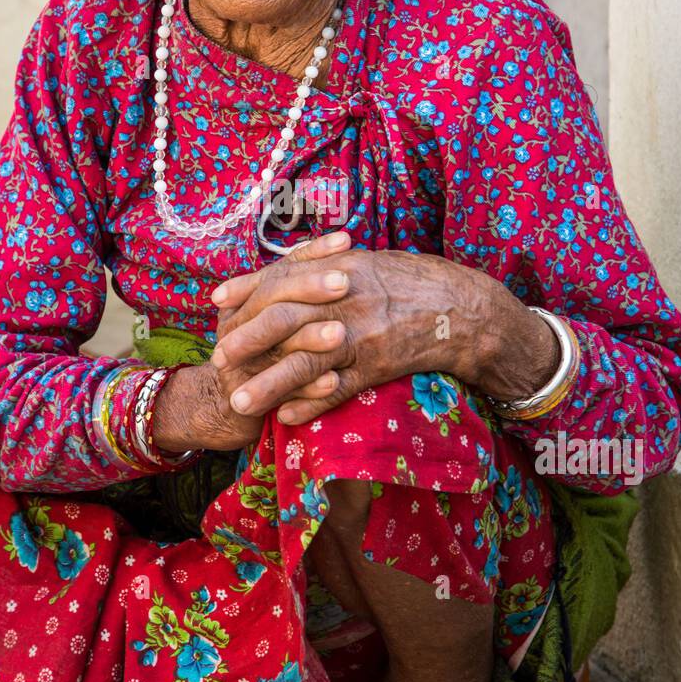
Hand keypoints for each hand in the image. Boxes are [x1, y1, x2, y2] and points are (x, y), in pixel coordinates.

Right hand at [152, 230, 353, 451]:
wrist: (228, 406)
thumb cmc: (269, 351)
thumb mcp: (280, 311)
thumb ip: (302, 281)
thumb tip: (344, 241)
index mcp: (248, 301)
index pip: (281, 270)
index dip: (312, 254)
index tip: (345, 242)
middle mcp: (240, 326)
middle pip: (274, 301)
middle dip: (309, 290)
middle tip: (344, 283)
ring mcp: (243, 362)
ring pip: (281, 346)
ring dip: (310, 339)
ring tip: (340, 333)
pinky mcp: (251, 398)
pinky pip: (286, 391)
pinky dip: (310, 388)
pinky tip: (333, 382)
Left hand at [209, 247, 560, 425]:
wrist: (464, 309)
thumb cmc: (413, 282)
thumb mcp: (366, 262)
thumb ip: (324, 265)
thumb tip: (282, 271)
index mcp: (341, 267)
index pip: (283, 276)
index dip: (248, 287)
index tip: (216, 301)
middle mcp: (346, 299)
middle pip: (284, 317)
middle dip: (248, 338)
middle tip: (218, 357)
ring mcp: (361, 334)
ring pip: (306, 360)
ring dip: (270, 383)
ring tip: (241, 402)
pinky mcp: (377, 366)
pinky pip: (338, 389)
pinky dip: (311, 405)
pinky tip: (286, 419)